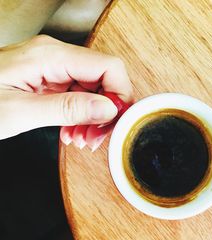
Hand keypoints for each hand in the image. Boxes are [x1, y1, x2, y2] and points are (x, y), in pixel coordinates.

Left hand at [0, 35, 132, 149]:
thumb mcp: (20, 112)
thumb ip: (67, 109)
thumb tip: (109, 108)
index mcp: (51, 57)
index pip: (109, 67)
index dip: (121, 95)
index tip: (117, 121)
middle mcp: (56, 57)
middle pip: (105, 80)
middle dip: (108, 112)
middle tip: (97, 137)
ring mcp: (54, 68)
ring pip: (95, 91)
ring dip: (95, 118)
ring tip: (82, 139)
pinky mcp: (51, 79)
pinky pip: (79, 96)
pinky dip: (82, 117)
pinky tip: (73, 131)